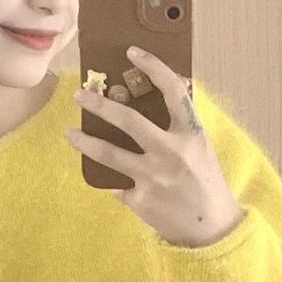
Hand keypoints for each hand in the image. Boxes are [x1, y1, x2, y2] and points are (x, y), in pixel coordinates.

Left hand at [66, 47, 245, 247]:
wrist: (211, 229)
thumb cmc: (205, 183)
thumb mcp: (200, 148)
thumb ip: (179, 126)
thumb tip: (150, 97)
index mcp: (191, 135)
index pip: (172, 90)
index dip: (153, 67)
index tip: (132, 53)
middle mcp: (172, 153)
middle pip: (127, 120)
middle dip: (99, 104)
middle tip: (80, 95)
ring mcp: (153, 178)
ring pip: (108, 153)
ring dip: (84, 141)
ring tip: (71, 133)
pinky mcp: (140, 200)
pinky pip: (116, 183)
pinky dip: (112, 179)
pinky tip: (108, 178)